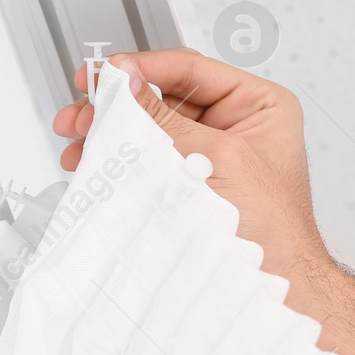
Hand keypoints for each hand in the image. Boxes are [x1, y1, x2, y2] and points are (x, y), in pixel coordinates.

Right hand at [52, 49, 330, 290]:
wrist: (273, 287)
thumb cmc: (272, 230)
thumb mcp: (216, 159)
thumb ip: (166, 119)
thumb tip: (127, 84)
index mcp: (258, 105)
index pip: (190, 69)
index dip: (143, 68)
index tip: (106, 75)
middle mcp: (235, 125)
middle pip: (164, 96)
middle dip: (119, 103)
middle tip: (84, 110)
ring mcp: (210, 155)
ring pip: (151, 127)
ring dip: (113, 130)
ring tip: (81, 138)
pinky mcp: (189, 182)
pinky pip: (149, 158)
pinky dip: (121, 157)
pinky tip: (98, 159)